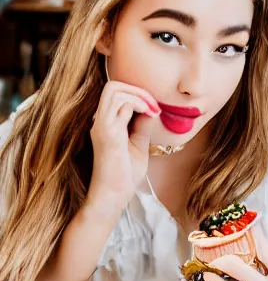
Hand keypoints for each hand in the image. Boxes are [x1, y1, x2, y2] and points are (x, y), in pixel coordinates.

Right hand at [88, 81, 160, 213]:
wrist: (114, 195)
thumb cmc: (125, 174)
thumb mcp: (138, 144)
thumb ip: (142, 126)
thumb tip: (151, 110)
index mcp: (106, 122)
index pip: (116, 93)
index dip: (137, 94)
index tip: (154, 109)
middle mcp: (100, 121)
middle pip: (112, 86)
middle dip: (138, 90)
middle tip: (154, 106)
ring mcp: (102, 125)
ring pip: (114, 90)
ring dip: (139, 95)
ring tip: (153, 110)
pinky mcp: (107, 133)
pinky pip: (120, 105)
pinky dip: (139, 104)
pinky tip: (150, 116)